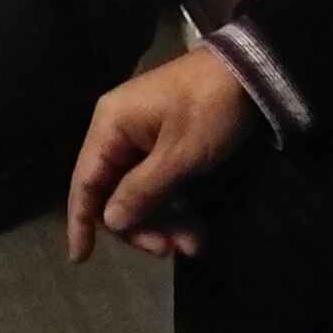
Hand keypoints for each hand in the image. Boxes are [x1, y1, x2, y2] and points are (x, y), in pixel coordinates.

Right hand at [65, 47, 256, 264]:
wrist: (252, 74)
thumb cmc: (209, 109)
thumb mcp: (179, 155)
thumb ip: (142, 191)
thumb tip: (109, 221)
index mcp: (111, 126)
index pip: (85, 181)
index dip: (81, 221)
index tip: (80, 259)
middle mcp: (119, 132)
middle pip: (114, 193)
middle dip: (140, 226)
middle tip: (169, 250)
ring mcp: (142, 139)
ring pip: (140, 194)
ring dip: (163, 222)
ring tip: (194, 245)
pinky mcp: (165, 145)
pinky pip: (159, 184)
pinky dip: (175, 207)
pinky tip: (196, 230)